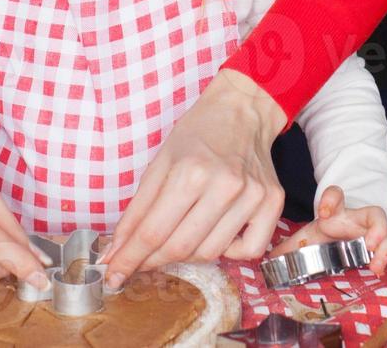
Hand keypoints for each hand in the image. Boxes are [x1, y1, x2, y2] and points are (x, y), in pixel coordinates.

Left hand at [100, 69, 286, 288]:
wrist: (243, 110)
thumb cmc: (197, 133)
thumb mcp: (159, 163)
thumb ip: (137, 210)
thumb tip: (115, 252)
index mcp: (191, 172)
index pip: (153, 232)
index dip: (129, 259)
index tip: (113, 275)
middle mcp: (225, 186)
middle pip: (181, 248)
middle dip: (153, 261)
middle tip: (140, 261)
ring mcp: (253, 196)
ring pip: (211, 253)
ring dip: (187, 256)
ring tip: (179, 237)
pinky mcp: (273, 202)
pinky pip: (248, 251)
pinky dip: (229, 252)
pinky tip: (219, 233)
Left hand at [268, 186, 386, 276]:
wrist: (346, 227)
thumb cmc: (326, 233)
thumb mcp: (307, 238)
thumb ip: (288, 248)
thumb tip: (264, 261)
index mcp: (336, 214)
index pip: (335, 196)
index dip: (330, 200)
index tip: (324, 212)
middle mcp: (358, 218)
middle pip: (371, 212)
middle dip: (374, 227)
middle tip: (370, 243)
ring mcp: (374, 228)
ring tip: (379, 260)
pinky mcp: (385, 239)